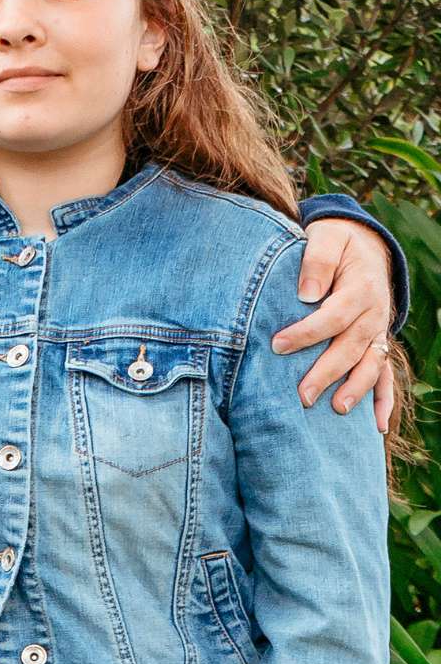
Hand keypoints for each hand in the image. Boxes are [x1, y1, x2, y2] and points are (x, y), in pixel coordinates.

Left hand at [274, 218, 394, 430]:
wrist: (361, 245)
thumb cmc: (334, 243)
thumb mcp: (326, 237)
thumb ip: (318, 259)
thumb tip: (306, 292)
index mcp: (361, 288)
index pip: (334, 316)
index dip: (307, 332)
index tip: (277, 345)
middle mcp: (374, 313)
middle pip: (351, 347)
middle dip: (327, 372)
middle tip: (301, 395)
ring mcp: (378, 331)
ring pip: (370, 364)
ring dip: (355, 389)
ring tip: (335, 409)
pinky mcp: (376, 343)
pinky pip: (386, 374)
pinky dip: (383, 400)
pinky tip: (376, 426)